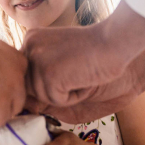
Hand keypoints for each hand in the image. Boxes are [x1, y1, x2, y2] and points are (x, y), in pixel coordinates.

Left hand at [26, 32, 144, 122]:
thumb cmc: (97, 55)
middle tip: (78, 71)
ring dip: (66, 94)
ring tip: (82, 73)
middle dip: (55, 89)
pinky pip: (57, 101)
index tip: (70, 69)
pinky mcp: (48, 74)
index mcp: (32, 39)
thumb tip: (24, 104)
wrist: (119, 44)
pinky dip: (75, 97)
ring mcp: (37, 59)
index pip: (28, 75)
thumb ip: (41, 79)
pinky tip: (85, 77)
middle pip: (31, 88)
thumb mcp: (61, 65)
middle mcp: (30, 45)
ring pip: (43, 97)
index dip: (50, 82)